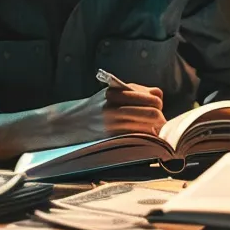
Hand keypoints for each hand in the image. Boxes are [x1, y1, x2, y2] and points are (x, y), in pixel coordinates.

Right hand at [51, 85, 165, 141]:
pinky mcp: (111, 137)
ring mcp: (113, 123)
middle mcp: (115, 106)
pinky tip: (141, 137)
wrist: (69, 122)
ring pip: (148, 126)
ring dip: (154, 129)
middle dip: (160, 118)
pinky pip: (138, 137)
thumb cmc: (95, 107)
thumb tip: (158, 95)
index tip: (156, 109)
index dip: (158, 104)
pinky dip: (144, 138)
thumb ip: (135, 91)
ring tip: (150, 130)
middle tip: (157, 122)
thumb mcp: (112, 92)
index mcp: (117, 92)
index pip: (152, 97)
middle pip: (153, 112)